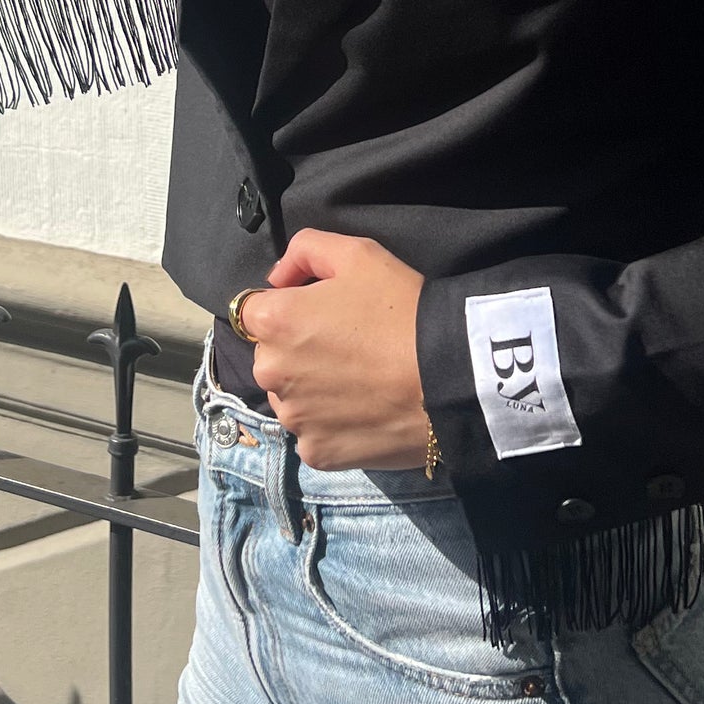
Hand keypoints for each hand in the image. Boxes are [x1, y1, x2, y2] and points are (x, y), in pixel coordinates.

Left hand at [244, 229, 430, 471]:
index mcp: (273, 322)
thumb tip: (278, 277)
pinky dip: (332, 426)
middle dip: (297, 350)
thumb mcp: (357, 254)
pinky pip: (313, 435)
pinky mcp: (316, 453)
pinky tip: (364, 413)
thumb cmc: (401, 308)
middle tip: (347, 348)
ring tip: (359, 383)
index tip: (322, 315)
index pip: (255, 312)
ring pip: (290, 398)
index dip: (288, 309)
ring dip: (311, 390)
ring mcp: (293, 418)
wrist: (449, 376)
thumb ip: (305, 249)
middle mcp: (270, 373)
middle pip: (271, 357)